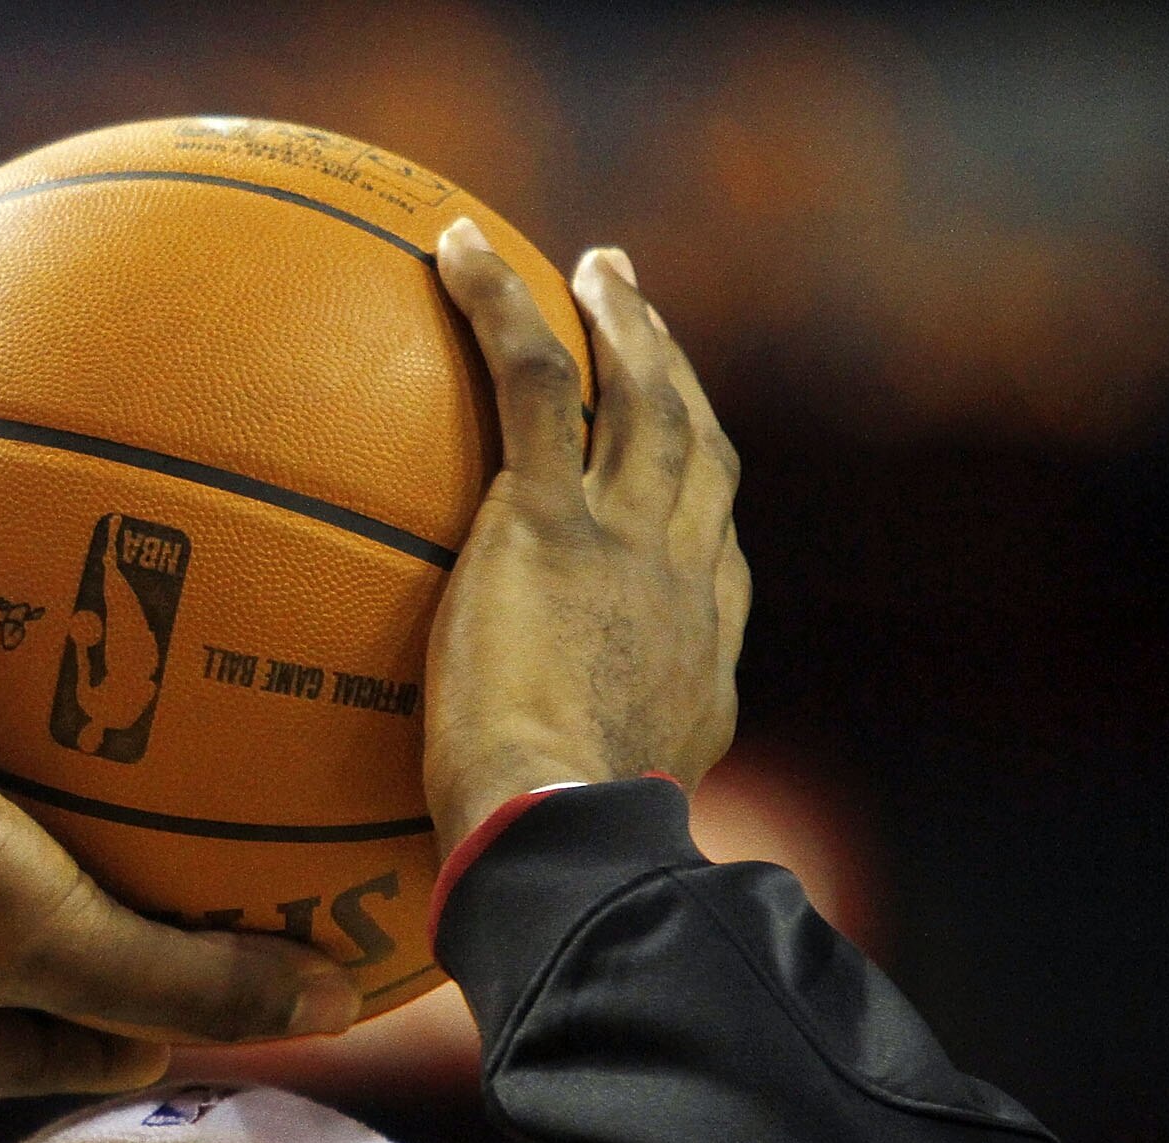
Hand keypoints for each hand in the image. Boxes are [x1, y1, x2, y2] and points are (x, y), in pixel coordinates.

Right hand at [0, 652, 358, 1096]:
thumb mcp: (57, 940)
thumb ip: (185, 981)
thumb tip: (330, 1014)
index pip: (51, 1054)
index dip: (133, 1042)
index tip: (194, 1023)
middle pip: (14, 961)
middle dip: (91, 939)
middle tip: (172, 913)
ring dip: (48, 842)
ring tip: (122, 805)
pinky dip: (5, 749)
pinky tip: (56, 696)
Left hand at [423, 222, 748, 851]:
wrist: (564, 838)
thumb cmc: (561, 865)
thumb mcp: (594, 840)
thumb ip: (569, 811)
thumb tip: (519, 852)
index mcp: (696, 658)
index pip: (710, 558)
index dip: (699, 509)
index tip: (679, 484)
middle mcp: (681, 582)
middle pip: (697, 454)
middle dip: (681, 382)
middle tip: (647, 328)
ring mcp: (625, 541)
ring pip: (643, 399)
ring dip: (624, 325)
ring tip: (595, 271)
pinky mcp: (549, 520)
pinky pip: (535, 382)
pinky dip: (503, 307)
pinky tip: (457, 250)